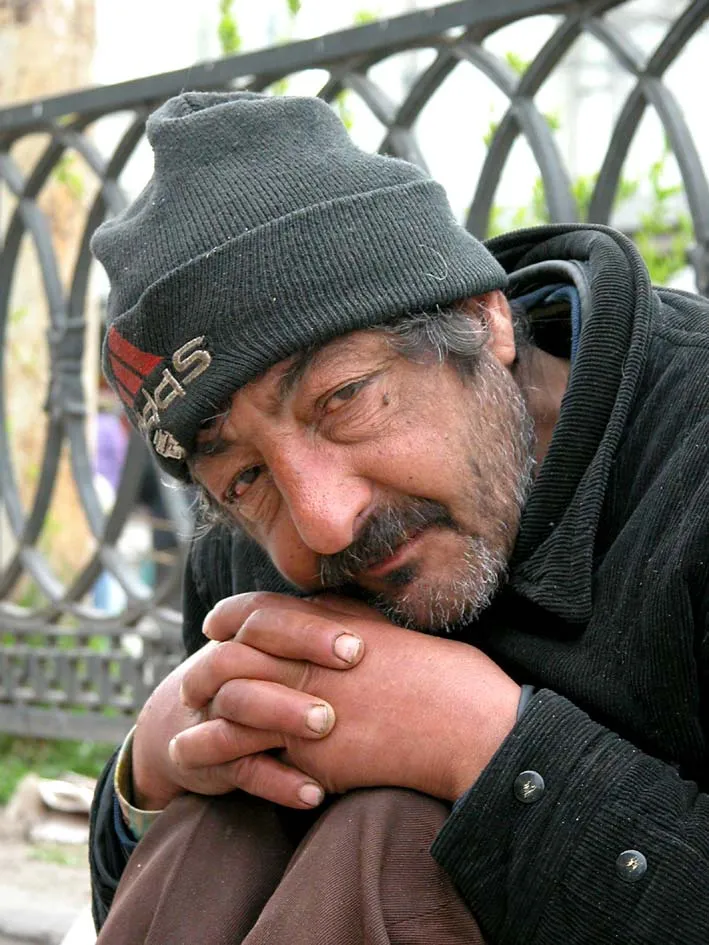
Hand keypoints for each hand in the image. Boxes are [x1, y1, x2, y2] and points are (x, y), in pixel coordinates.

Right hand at [130, 600, 365, 809]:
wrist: (196, 726)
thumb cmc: (265, 682)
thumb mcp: (286, 653)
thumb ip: (322, 629)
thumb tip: (377, 619)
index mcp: (242, 636)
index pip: (265, 617)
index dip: (308, 628)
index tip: (357, 646)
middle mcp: (220, 669)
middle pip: (244, 652)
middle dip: (296, 660)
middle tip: (350, 669)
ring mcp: (211, 714)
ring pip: (237, 704)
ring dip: (282, 712)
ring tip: (327, 724)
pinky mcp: (208, 761)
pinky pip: (239, 770)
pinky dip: (277, 782)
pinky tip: (315, 793)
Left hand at [179, 592, 520, 802]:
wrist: (469, 725)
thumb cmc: (442, 674)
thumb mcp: (388, 630)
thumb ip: (343, 618)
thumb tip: (313, 609)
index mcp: (328, 626)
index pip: (259, 612)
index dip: (230, 616)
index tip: (215, 625)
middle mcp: (310, 663)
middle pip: (234, 658)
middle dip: (205, 669)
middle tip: (192, 683)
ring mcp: (309, 710)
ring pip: (235, 708)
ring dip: (206, 722)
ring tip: (189, 737)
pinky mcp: (316, 757)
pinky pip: (260, 759)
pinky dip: (235, 762)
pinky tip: (223, 769)